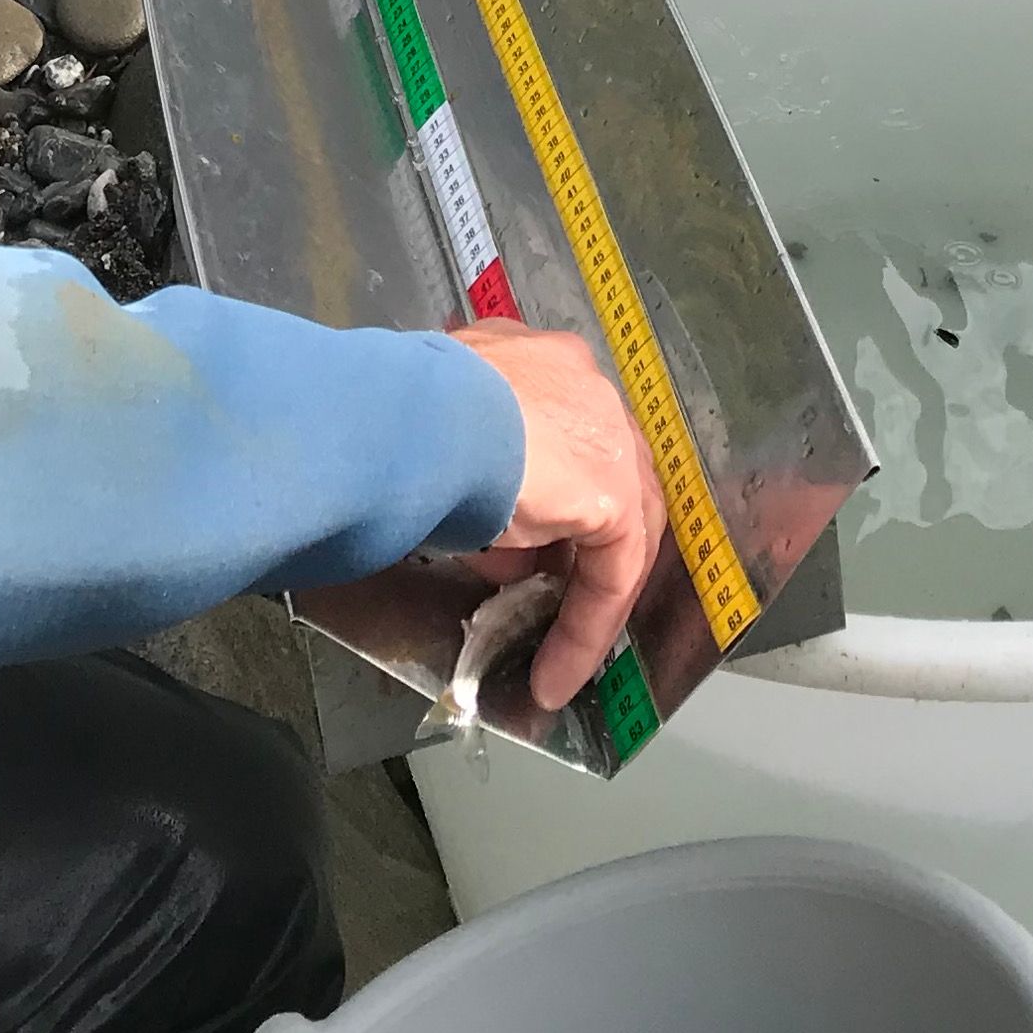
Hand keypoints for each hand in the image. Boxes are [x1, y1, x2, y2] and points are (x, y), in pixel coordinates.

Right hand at [443, 322, 664, 707]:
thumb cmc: (411, 423)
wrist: (420, 420)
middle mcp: (583, 384)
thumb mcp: (450, 453)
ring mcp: (607, 432)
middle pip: (605, 474)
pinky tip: (557, 671)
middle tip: (546, 597)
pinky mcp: (614, 493)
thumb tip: (504, 552)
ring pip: (621, 522)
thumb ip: (485, 489)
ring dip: (586, 588)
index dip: (548, 501)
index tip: (518, 555)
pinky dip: (587, 625)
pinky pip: (614, 570)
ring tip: (552, 648)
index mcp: (538, 361)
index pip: (564, 436)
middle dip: (579, 542)